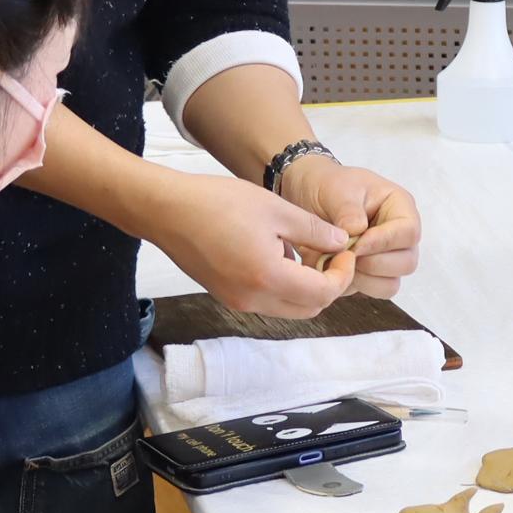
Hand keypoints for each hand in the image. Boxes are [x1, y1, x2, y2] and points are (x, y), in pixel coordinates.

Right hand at [140, 169, 355, 317]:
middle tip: (332, 254)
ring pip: (289, 308)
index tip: (345, 251)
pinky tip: (280, 254)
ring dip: (307, 288)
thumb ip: (314, 231)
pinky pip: (268, 301)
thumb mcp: (276, 209)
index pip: (323, 293)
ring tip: (307, 252)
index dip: (343, 275)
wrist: (167, 211)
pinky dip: (285, 286)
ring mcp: (238, 301)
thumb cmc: (219, 203)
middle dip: (329, 285)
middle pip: (309, 309)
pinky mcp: (227, 296)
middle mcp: (253, 299)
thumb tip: (341, 243)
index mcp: (268, 277)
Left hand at [279, 158, 422, 299]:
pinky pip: (369, 291)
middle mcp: (398, 235)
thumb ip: (348, 210)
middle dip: (374, 264)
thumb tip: (357, 232)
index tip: (356, 243)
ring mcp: (386, 257)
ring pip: (390, 284)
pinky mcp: (370, 274)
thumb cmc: (328, 185)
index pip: (409, 232)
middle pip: (406, 263)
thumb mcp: (336, 189)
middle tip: (345, 255)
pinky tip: (333, 267)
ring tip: (338, 261)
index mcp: (399, 207)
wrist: (308, 195)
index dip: (384, 242)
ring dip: (363, 279)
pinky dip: (351, 285)